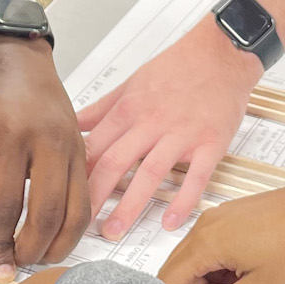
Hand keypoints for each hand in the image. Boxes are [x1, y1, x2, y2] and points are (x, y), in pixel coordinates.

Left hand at [0, 37, 89, 280]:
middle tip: (16, 265)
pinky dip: (75, 224)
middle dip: (33, 249)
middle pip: (49, 213)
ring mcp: (73, 146)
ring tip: (39, 257)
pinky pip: (87, 197)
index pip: (6, 206)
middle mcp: (48, 143)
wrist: (14, 62)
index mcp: (10, 139)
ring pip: (78, 210)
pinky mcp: (86, 151)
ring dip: (60, 244)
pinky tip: (57, 235)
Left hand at [78, 23, 262, 239]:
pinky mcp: (210, 143)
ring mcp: (182, 134)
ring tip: (114, 231)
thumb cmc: (179, 66)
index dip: (75, 173)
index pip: (93, 146)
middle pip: (114, 162)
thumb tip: (73, 125)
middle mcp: (151, 122)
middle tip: (79, 224)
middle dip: (93, 196)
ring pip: (150, 173)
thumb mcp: (132, 83)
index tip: (63, 195)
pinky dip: (183, 201)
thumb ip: (102, 109)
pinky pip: (196, 176)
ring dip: (129, 205)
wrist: (222, 52)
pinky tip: (169, 222)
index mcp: (129, 109)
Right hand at [156, 184, 284, 283]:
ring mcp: (218, 218)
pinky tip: (247, 273)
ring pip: (197, 259)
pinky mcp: (231, 216)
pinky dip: (221, 265)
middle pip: (180, 269)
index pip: (169, 280)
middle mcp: (205, 225)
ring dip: (210, 281)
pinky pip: (212, 246)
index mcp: (206, 242)